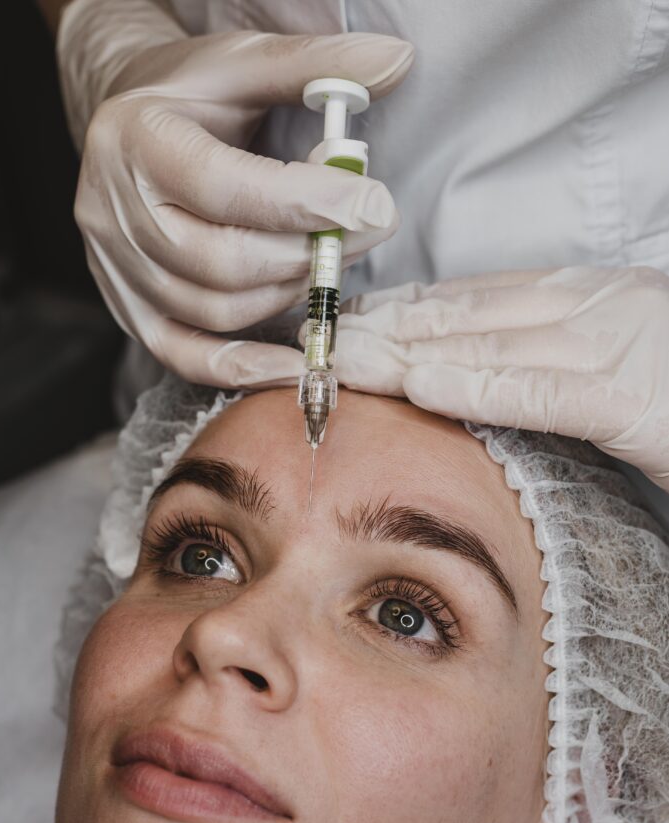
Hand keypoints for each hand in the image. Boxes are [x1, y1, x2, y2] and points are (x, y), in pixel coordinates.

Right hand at [57, 0, 413, 385]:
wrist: (128, 123)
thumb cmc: (189, 95)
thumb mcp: (244, 62)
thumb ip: (316, 66)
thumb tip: (397, 60)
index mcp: (136, 138)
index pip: (223, 186)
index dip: (303, 203)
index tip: (370, 204)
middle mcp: (115, 209)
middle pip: (220, 261)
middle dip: (306, 256)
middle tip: (364, 235)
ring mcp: (116, 268)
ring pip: (212, 311)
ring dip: (286, 297)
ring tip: (328, 268)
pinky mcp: (130, 308)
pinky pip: (184, 356)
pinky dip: (242, 369)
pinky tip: (293, 365)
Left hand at [328, 267, 668, 490]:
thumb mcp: (618, 366)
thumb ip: (555, 366)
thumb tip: (483, 377)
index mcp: (589, 300)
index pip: (479, 299)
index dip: (407, 308)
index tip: (351, 319)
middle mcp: (593, 310)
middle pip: (467, 314)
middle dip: (386, 326)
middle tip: (316, 336)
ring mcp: (613, 346)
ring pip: (488, 343)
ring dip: (406, 351)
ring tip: (340, 358)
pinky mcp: (632, 397)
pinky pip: (541, 391)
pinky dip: (478, 386)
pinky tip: (425, 386)